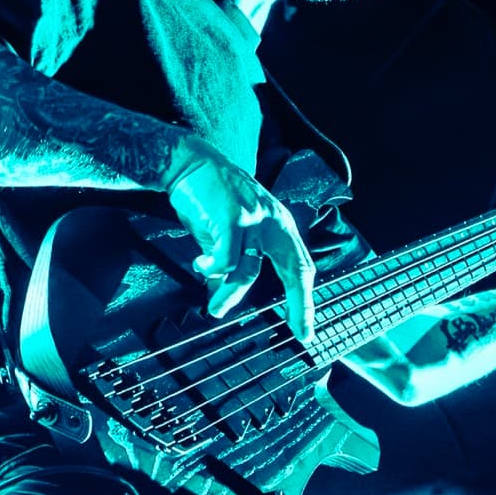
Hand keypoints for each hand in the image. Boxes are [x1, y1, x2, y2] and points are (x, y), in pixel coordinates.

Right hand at [168, 146, 315, 342]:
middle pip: (296, 269)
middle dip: (300, 304)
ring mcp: (254, 219)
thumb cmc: (210, 199)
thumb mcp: (227, 235)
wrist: (189, 163)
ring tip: (216, 309)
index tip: (305, 327)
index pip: (301, 266)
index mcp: (280, 225)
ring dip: (228, 296)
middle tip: (299, 332)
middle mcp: (273, 221)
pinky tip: (200, 264)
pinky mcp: (232, 218)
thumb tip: (221, 295)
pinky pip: (225, 259)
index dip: (305, 299)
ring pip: (248, 272)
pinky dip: (211, 268)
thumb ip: (230, 264)